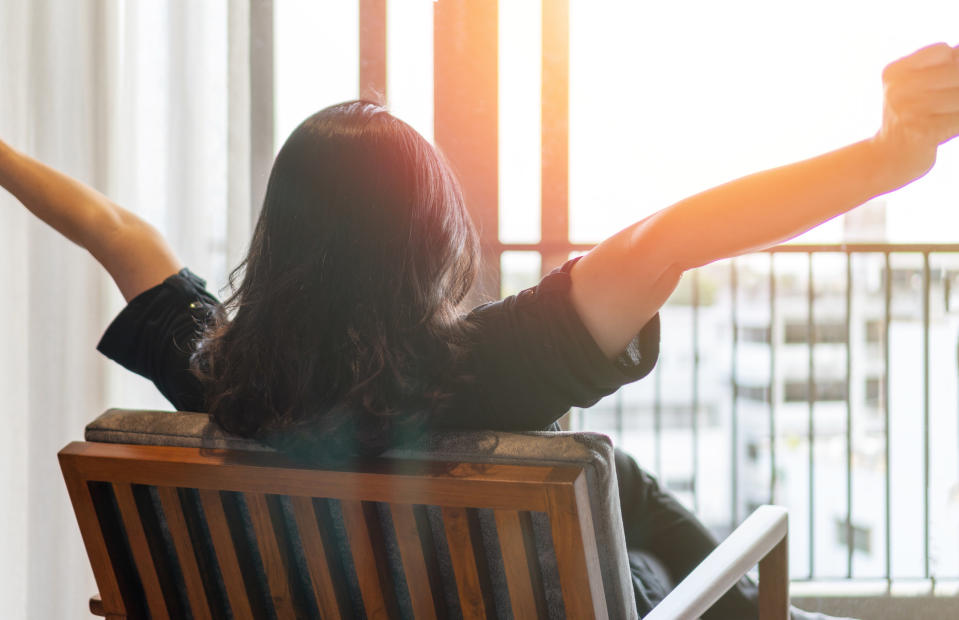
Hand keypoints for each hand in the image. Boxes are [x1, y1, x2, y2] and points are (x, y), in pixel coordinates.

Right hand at [874, 42, 958, 185]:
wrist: (892, 156)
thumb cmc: (914, 115)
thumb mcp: (919, 83)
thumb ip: (945, 63)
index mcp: (894, 72)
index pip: (942, 50)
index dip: (953, 63)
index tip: (944, 82)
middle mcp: (896, 90)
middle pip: (955, 72)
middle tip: (951, 99)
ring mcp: (908, 111)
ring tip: (950, 111)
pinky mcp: (922, 132)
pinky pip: (958, 118)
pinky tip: (947, 127)